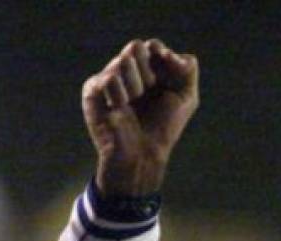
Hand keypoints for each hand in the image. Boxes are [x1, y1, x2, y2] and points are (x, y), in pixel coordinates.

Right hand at [82, 39, 198, 195]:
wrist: (144, 154)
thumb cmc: (164, 128)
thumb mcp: (187, 98)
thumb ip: (187, 69)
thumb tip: (168, 52)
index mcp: (148, 70)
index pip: (151, 46)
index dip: (161, 53)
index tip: (169, 67)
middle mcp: (127, 72)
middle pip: (136, 47)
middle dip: (149, 71)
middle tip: (148, 92)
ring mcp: (109, 78)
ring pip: (123, 60)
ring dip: (137, 85)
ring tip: (134, 103)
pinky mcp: (93, 90)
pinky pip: (109, 78)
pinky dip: (121, 95)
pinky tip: (120, 108)